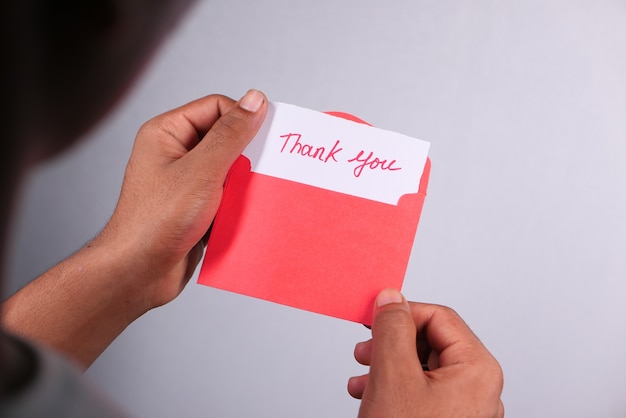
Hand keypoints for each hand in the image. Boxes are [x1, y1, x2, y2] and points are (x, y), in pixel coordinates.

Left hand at [99, 89, 267, 311]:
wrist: (139, 273)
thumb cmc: (158, 221)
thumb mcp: (202, 171)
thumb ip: (231, 135)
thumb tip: (256, 100)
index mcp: (168, 133)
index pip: (217, 108)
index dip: (243, 120)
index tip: (265, 139)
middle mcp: (175, 154)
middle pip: (226, 139)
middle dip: (246, 157)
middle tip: (262, 170)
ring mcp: (185, 182)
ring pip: (229, 171)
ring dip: (244, 184)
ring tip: (249, 198)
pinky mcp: (194, 208)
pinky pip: (226, 196)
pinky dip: (238, 204)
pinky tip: (243, 215)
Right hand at [348, 289, 503, 417]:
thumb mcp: (393, 377)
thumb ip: (392, 329)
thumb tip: (391, 298)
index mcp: (477, 370)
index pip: (439, 316)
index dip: (402, 312)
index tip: (372, 317)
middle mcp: (476, 388)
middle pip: (430, 341)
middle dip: (391, 342)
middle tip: (364, 348)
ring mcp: (463, 409)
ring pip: (421, 367)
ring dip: (386, 364)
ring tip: (361, 376)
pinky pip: (420, 391)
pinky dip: (392, 386)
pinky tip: (368, 394)